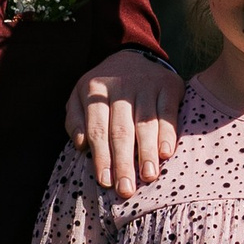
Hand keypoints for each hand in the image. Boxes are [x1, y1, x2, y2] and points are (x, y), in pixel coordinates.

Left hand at [68, 49, 182, 196]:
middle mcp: (120, 86)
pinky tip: (165, 153)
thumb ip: (75, 120)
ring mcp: (146, 84)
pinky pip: (167, 113)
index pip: (97, 129)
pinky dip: (167, 133)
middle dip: (124, 162)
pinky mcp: (168, 85)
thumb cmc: (104, 88)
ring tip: (148, 176)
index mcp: (94, 90)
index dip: (102, 157)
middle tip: (126, 189)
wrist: (134, 54)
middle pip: (121, 130)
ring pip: (145, 124)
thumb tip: (81, 145)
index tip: (105, 182)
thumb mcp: (80, 96)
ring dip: (147, 152)